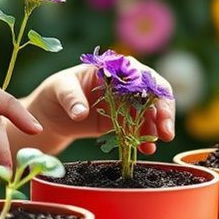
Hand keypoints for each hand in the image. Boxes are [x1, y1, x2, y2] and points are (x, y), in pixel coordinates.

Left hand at [14, 63, 175, 155]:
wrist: (52, 114)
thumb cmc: (56, 91)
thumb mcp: (59, 88)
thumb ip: (71, 97)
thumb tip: (81, 112)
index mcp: (115, 68)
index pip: (144, 76)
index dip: (156, 93)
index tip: (158, 111)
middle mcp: (126, 84)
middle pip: (155, 95)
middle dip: (163, 114)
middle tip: (166, 134)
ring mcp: (127, 104)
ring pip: (151, 114)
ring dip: (157, 129)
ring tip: (152, 147)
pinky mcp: (124, 121)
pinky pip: (140, 129)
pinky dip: (145, 139)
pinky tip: (145, 150)